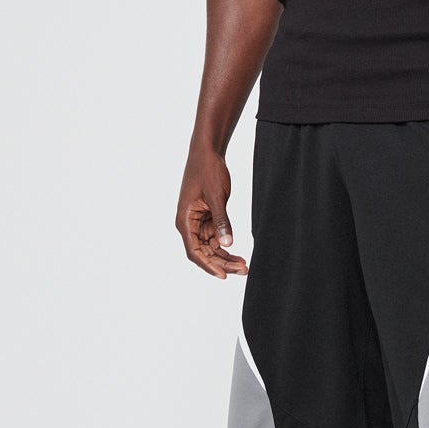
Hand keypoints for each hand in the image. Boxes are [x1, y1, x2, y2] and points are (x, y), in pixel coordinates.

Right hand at [177, 145, 248, 278]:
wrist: (207, 152)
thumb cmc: (207, 170)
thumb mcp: (217, 196)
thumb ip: (221, 221)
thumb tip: (227, 244)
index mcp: (184, 220)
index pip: (194, 251)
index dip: (208, 265)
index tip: (223, 275)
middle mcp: (188, 225)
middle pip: (203, 253)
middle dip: (221, 263)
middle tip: (243, 270)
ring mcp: (197, 223)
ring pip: (210, 248)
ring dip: (225, 258)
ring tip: (244, 266)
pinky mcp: (206, 219)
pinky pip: (214, 239)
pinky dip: (225, 247)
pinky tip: (238, 254)